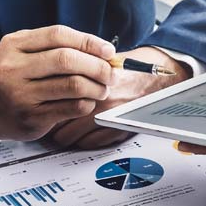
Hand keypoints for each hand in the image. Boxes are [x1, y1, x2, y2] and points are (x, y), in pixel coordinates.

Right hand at [0, 25, 114, 140]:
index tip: (108, 51)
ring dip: (96, 87)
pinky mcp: (31, 117)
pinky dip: (87, 103)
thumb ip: (58, 48)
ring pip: (73, 86)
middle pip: (67, 60)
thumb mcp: (26, 54)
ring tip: (103, 89)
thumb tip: (104, 53)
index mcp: (15, 45)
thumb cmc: (16, 78)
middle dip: (97, 66)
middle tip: (111, 74)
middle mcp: (14, 68)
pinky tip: (88, 102)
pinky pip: (71, 108)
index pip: (58, 35)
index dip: (89, 42)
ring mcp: (21, 94)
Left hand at [49, 47, 190, 148]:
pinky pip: (90, 144)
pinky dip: (84, 141)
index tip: (42, 106)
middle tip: (48, 122)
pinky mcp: (119, 132)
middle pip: (60, 123)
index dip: (46, 105)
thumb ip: (80, 70)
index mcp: (93, 82)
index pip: (57, 101)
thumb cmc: (137, 67)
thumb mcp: (105, 61)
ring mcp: (110, 120)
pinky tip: (83, 135)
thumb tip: (54, 76)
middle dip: (52, 124)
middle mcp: (100, 103)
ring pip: (72, 137)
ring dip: (66, 135)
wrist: (163, 78)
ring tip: (62, 131)